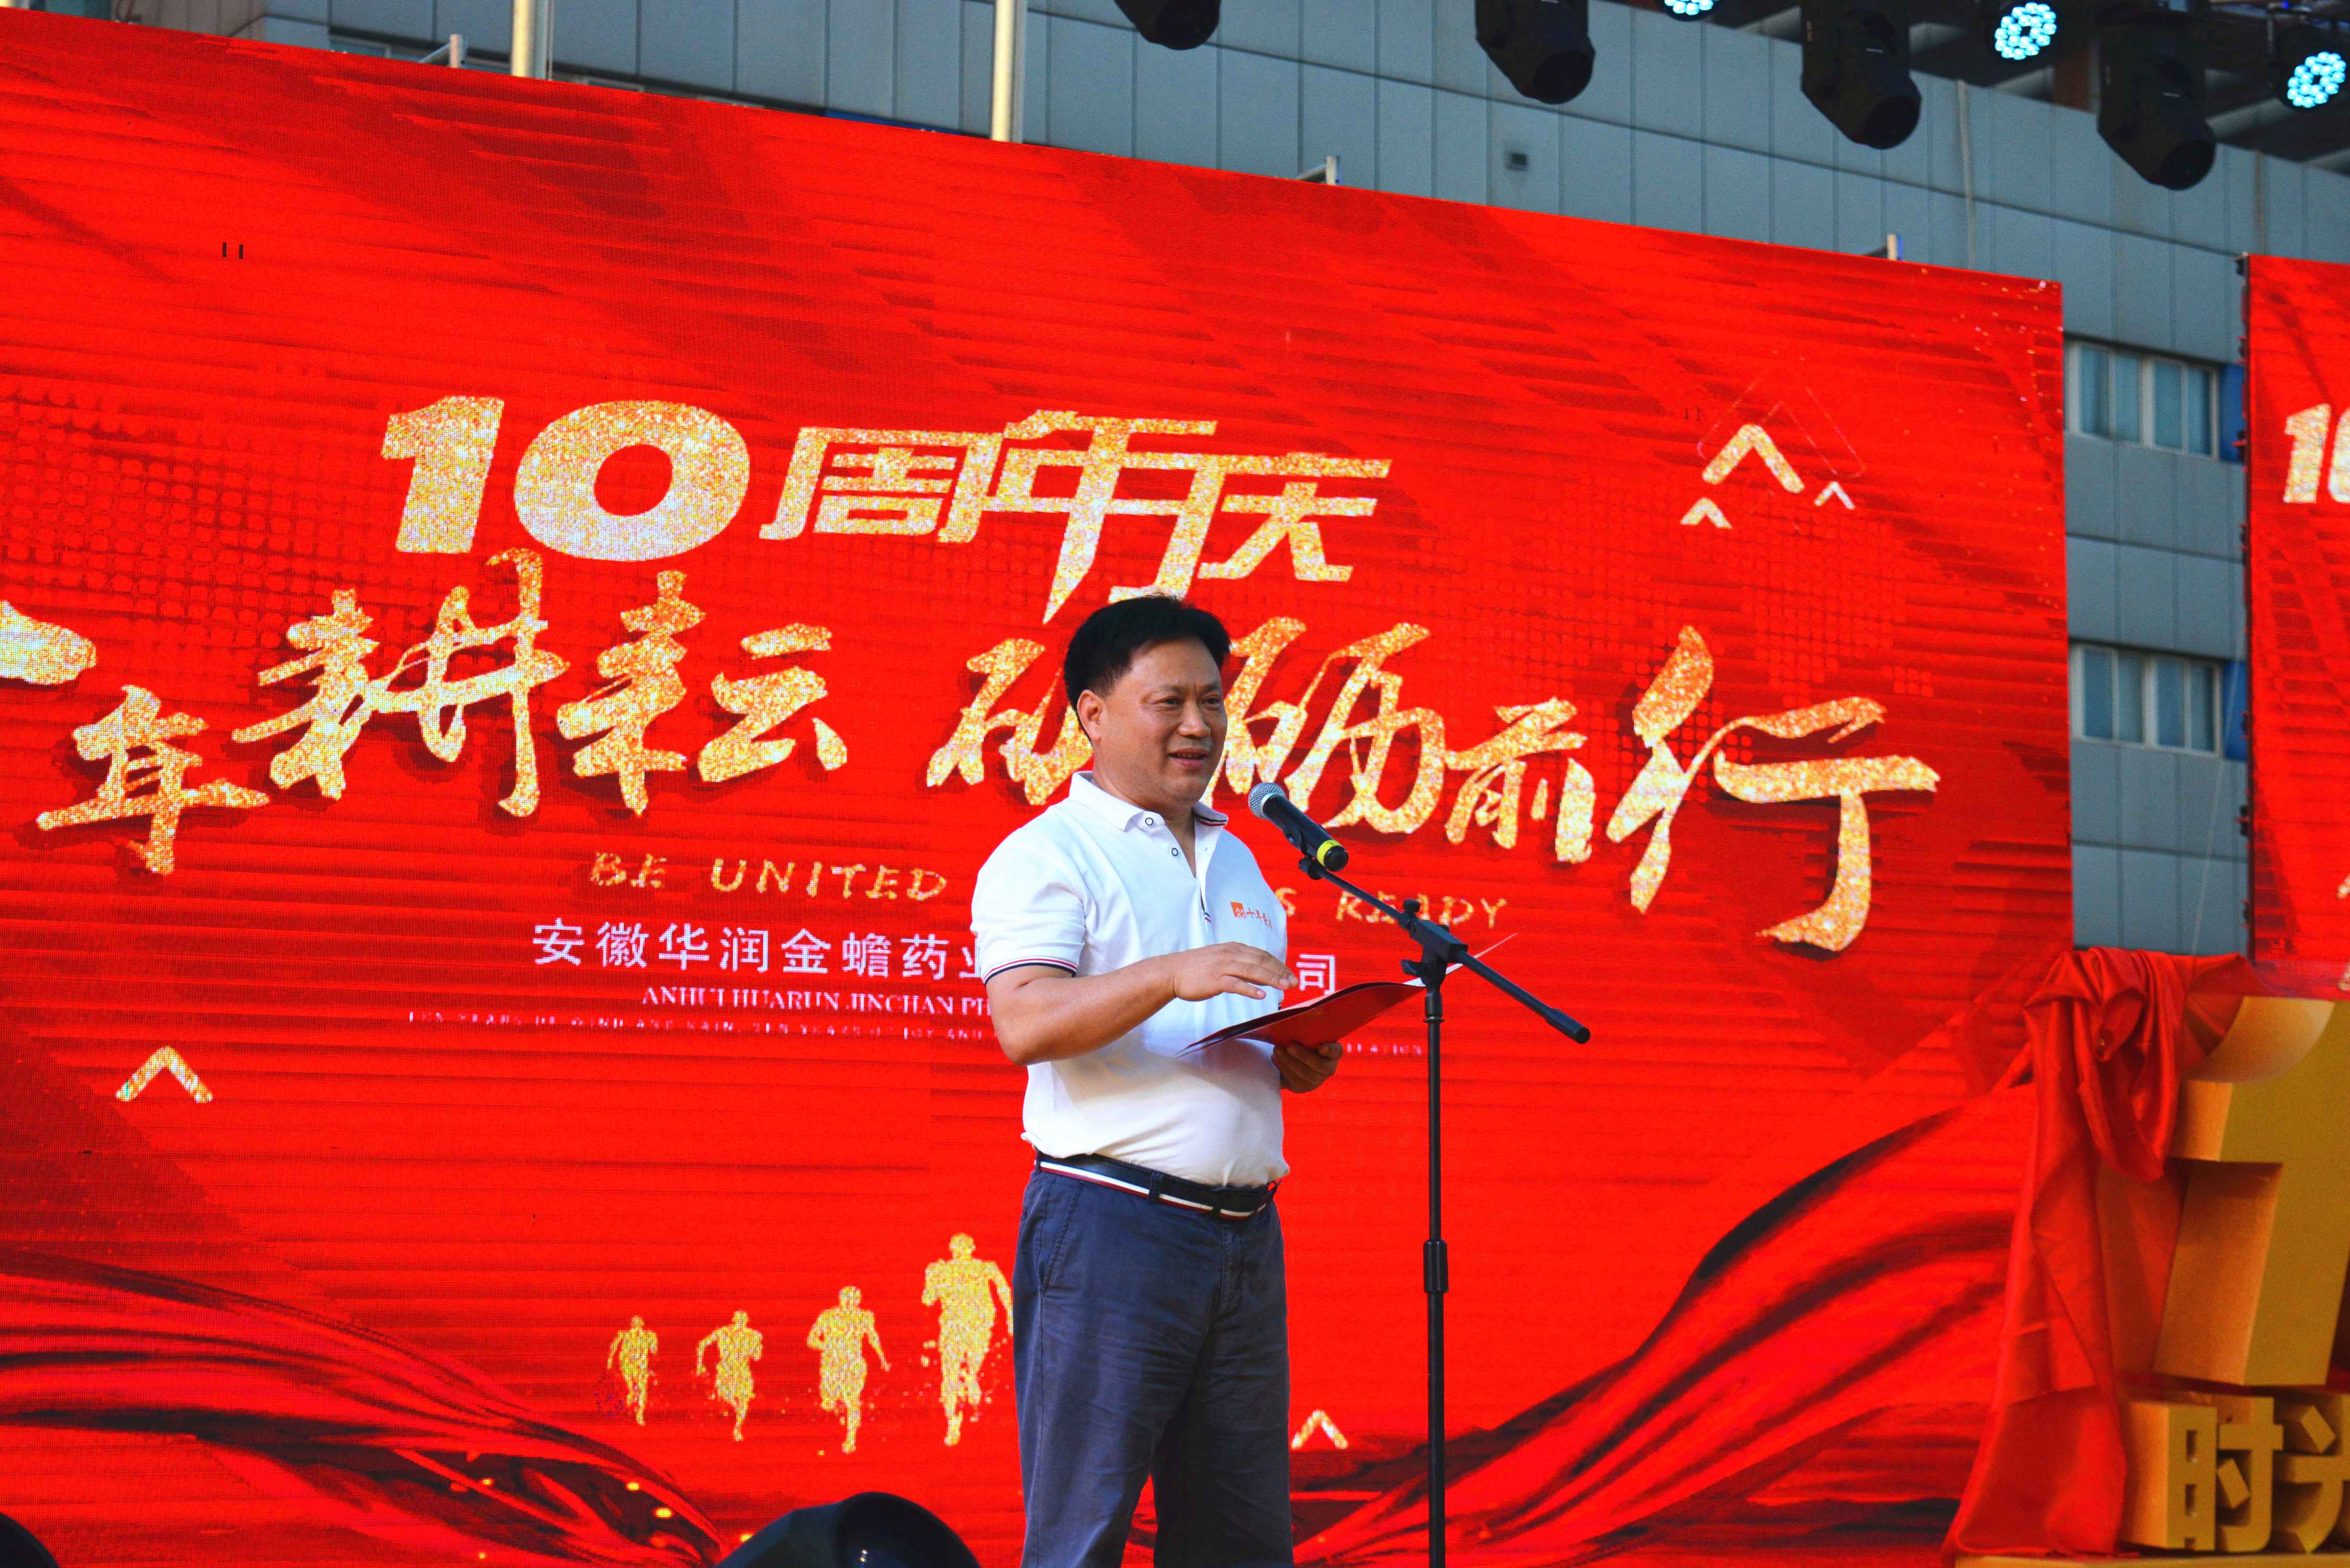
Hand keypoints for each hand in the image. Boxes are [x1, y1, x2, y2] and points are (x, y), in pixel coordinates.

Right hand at [1163, 943, 1296, 1003]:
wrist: (1172, 972)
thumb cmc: (1197, 968)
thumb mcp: (1222, 960)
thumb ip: (1241, 965)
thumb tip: (1262, 976)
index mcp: (1234, 948)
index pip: (1263, 955)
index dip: (1280, 965)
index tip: (1292, 975)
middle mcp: (1231, 954)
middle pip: (1262, 961)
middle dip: (1281, 972)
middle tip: (1295, 983)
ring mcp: (1223, 966)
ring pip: (1254, 971)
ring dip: (1272, 979)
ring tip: (1286, 988)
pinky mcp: (1215, 980)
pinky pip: (1236, 984)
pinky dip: (1250, 989)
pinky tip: (1262, 995)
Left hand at [1274, 1039, 1341, 1092]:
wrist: (1291, 1061)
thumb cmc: (1301, 1043)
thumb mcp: (1306, 1037)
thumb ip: (1305, 1033)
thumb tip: (1292, 1023)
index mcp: (1333, 1053)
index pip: (1336, 1051)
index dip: (1330, 1050)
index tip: (1320, 1047)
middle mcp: (1328, 1068)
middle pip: (1319, 1065)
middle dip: (1302, 1055)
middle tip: (1289, 1046)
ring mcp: (1317, 1080)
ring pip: (1305, 1074)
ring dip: (1288, 1061)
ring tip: (1277, 1050)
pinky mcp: (1304, 1087)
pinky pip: (1294, 1080)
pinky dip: (1283, 1067)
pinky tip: (1275, 1058)